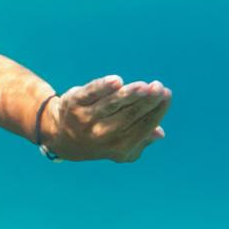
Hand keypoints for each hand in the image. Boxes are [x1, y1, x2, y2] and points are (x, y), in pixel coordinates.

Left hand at [42, 75, 169, 161]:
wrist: (61, 134)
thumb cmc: (101, 135)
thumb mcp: (120, 144)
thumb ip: (140, 139)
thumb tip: (159, 134)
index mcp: (119, 147)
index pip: (143, 126)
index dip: (157, 110)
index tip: (166, 94)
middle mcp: (102, 135)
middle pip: (129, 115)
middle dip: (147, 100)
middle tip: (159, 87)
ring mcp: (86, 119)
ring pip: (112, 104)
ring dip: (129, 94)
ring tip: (144, 86)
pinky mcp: (74, 103)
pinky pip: (91, 93)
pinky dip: (102, 87)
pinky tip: (116, 81)